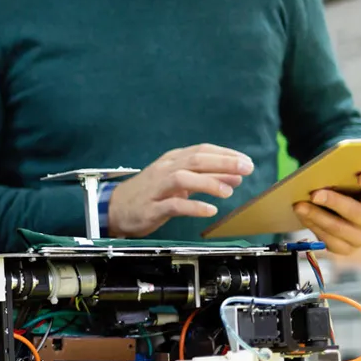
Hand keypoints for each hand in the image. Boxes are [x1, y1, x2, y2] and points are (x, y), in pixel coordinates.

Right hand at [108, 143, 253, 237]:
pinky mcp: (152, 207)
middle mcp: (165, 169)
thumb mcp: (179, 183)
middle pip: (195, 160)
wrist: (114, 208)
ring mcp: (157, 188)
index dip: (225, 154)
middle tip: (246, 169)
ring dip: (208, 182)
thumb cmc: (150, 194)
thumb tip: (235, 176)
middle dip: (223, 163)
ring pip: (183, 178)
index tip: (246, 161)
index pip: (201, 150)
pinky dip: (193, 206)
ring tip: (229, 191)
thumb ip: (206, 178)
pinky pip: (174, 205)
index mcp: (172, 160)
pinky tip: (209, 210)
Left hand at [293, 172, 360, 255]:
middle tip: (315, 194)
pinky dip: (313, 226)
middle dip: (334, 203)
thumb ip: (347, 176)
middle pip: (357, 213)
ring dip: (317, 216)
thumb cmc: (347, 193)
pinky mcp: (346, 249)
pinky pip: (328, 240)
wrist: (343, 216)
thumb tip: (330, 168)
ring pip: (339, 229)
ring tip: (299, 206)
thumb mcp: (351, 183)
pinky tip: (303, 216)